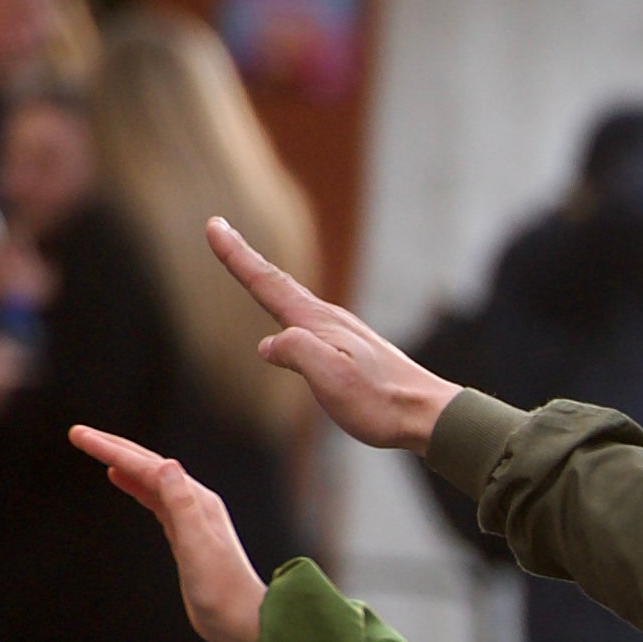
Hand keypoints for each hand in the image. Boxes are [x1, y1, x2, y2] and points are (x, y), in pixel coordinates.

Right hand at [72, 424, 265, 641]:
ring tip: (93, 448)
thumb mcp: (197, 548)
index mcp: (197, 501)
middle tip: (77, 434)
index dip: (113, 450)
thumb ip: (182, 508)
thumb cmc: (222, 591)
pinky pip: (154, 498)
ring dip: (122, 462)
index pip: (148, 466)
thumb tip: (167, 465)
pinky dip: (135, 484)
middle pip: (148, 465)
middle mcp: (196, 503)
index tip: (79, 436)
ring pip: (149, 479)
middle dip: (113, 448)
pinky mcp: (184, 534)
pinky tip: (120, 479)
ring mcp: (191, 518)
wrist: (243, 622)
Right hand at [208, 219, 458, 451]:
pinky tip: (292, 321)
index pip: (268, 284)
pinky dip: (288, 308)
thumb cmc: (380, 402)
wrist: (428, 415)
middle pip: (278, 283)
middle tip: (219, 230)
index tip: (214, 225)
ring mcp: (342, 335)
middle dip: (245, 259)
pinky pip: (308, 322)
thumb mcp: (331, 378)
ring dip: (267, 280)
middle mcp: (329, 321)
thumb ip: (297, 353)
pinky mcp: (352, 352)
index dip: (237, 256)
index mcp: (318, 324)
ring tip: (248, 266)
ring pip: (295, 300)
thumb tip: (267, 344)